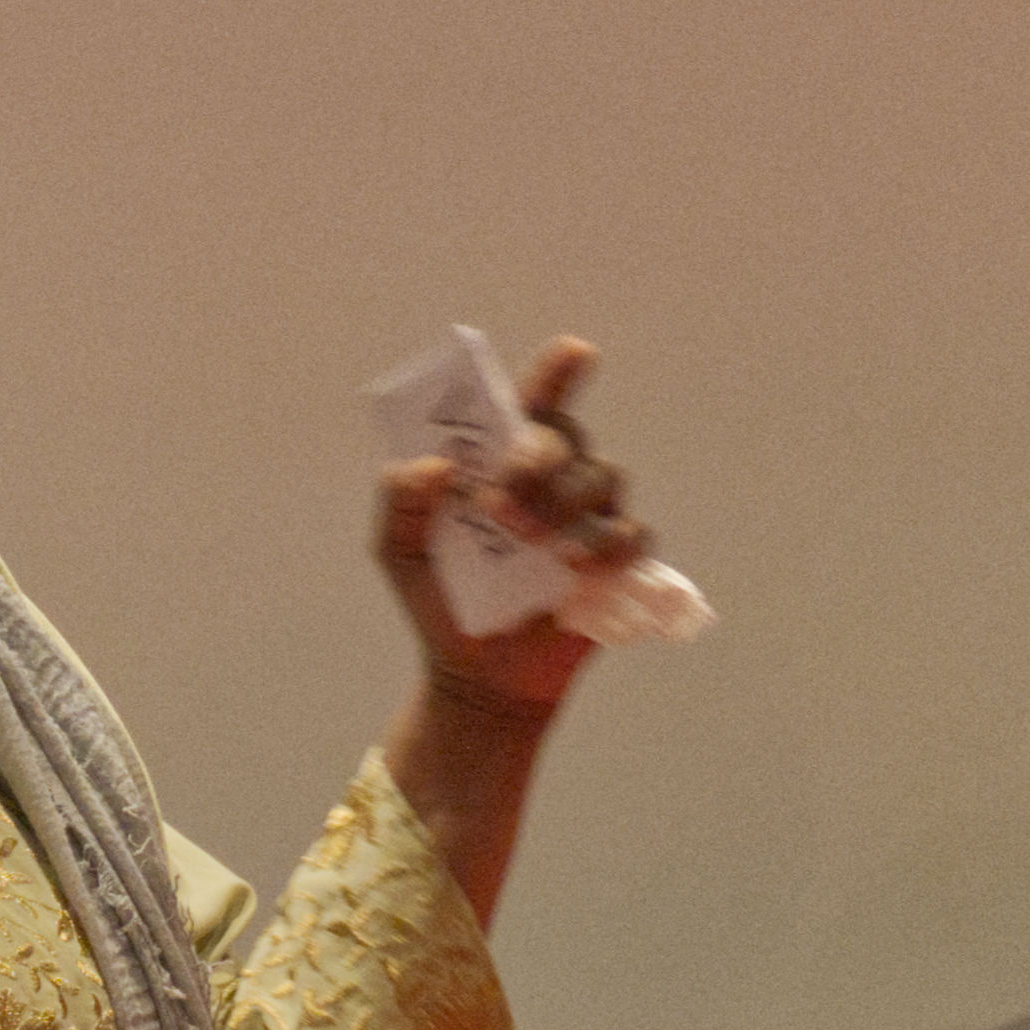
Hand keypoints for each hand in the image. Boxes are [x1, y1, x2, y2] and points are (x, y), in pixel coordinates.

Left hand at [371, 333, 646, 726]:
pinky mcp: (616, 562)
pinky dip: (606, 547)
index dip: (556, 372)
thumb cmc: (441, 600)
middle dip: (537, 458)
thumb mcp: (398, 553)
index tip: (575, 353)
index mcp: (504, 461)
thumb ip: (400, 504)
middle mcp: (555, 476)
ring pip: (603, 477)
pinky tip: (574, 569)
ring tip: (527, 544)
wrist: (476, 676)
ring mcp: (590, 515)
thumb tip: (431, 466)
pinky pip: (631, 534)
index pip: (532, 402)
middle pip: (567, 435)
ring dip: (562, 505)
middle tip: (497, 500)